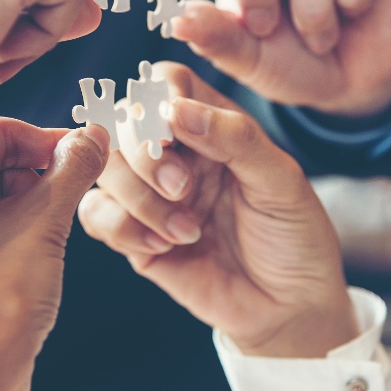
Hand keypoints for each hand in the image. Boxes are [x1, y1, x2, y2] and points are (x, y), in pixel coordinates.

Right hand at [79, 63, 357, 356]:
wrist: (289, 307)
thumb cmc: (294, 236)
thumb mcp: (280, 181)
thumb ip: (234, 138)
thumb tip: (175, 108)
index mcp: (213, 127)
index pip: (165, 83)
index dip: (156, 98)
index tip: (171, 133)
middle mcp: (177, 153)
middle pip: (123, 122)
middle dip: (144, 156)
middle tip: (181, 188)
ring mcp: (151, 193)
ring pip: (104, 167)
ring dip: (137, 197)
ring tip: (184, 230)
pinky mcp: (134, 233)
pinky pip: (96, 214)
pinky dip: (122, 227)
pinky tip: (162, 247)